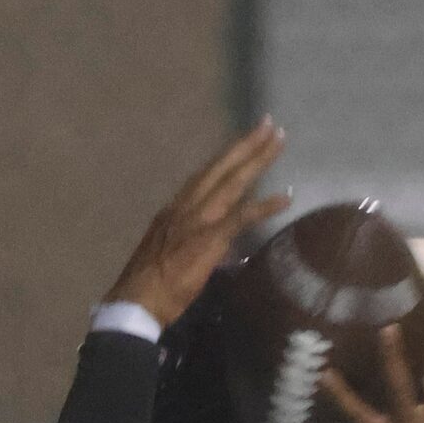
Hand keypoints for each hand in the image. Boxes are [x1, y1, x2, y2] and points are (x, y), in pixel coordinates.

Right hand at [104, 118, 289, 325]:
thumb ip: (194, 241)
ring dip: (258, 160)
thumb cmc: (151, 284)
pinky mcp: (209, 237)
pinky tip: (286, 197)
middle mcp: (186, 205)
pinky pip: (242, 216)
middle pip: (221, 167)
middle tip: (270, 123)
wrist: (137, 299)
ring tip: (279, 140)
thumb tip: (219, 245)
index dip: (226, 157)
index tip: (244, 141)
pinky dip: (265, 205)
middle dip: (246, 144)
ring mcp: (198, 219)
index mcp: (175, 208)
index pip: (205, 174)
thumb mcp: (170, 252)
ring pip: (232, 181)